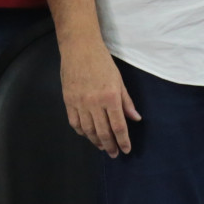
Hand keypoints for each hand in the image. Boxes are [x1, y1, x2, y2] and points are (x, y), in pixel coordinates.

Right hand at [61, 36, 139, 156]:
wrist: (79, 49)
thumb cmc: (103, 62)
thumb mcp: (119, 81)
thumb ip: (126, 102)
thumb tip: (136, 119)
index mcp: (110, 97)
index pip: (118, 126)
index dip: (123, 141)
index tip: (126, 150)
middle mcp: (94, 103)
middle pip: (103, 132)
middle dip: (110, 146)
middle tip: (114, 154)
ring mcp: (79, 103)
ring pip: (88, 130)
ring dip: (96, 141)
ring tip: (103, 147)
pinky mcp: (68, 101)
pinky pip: (75, 123)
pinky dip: (82, 132)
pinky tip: (88, 135)